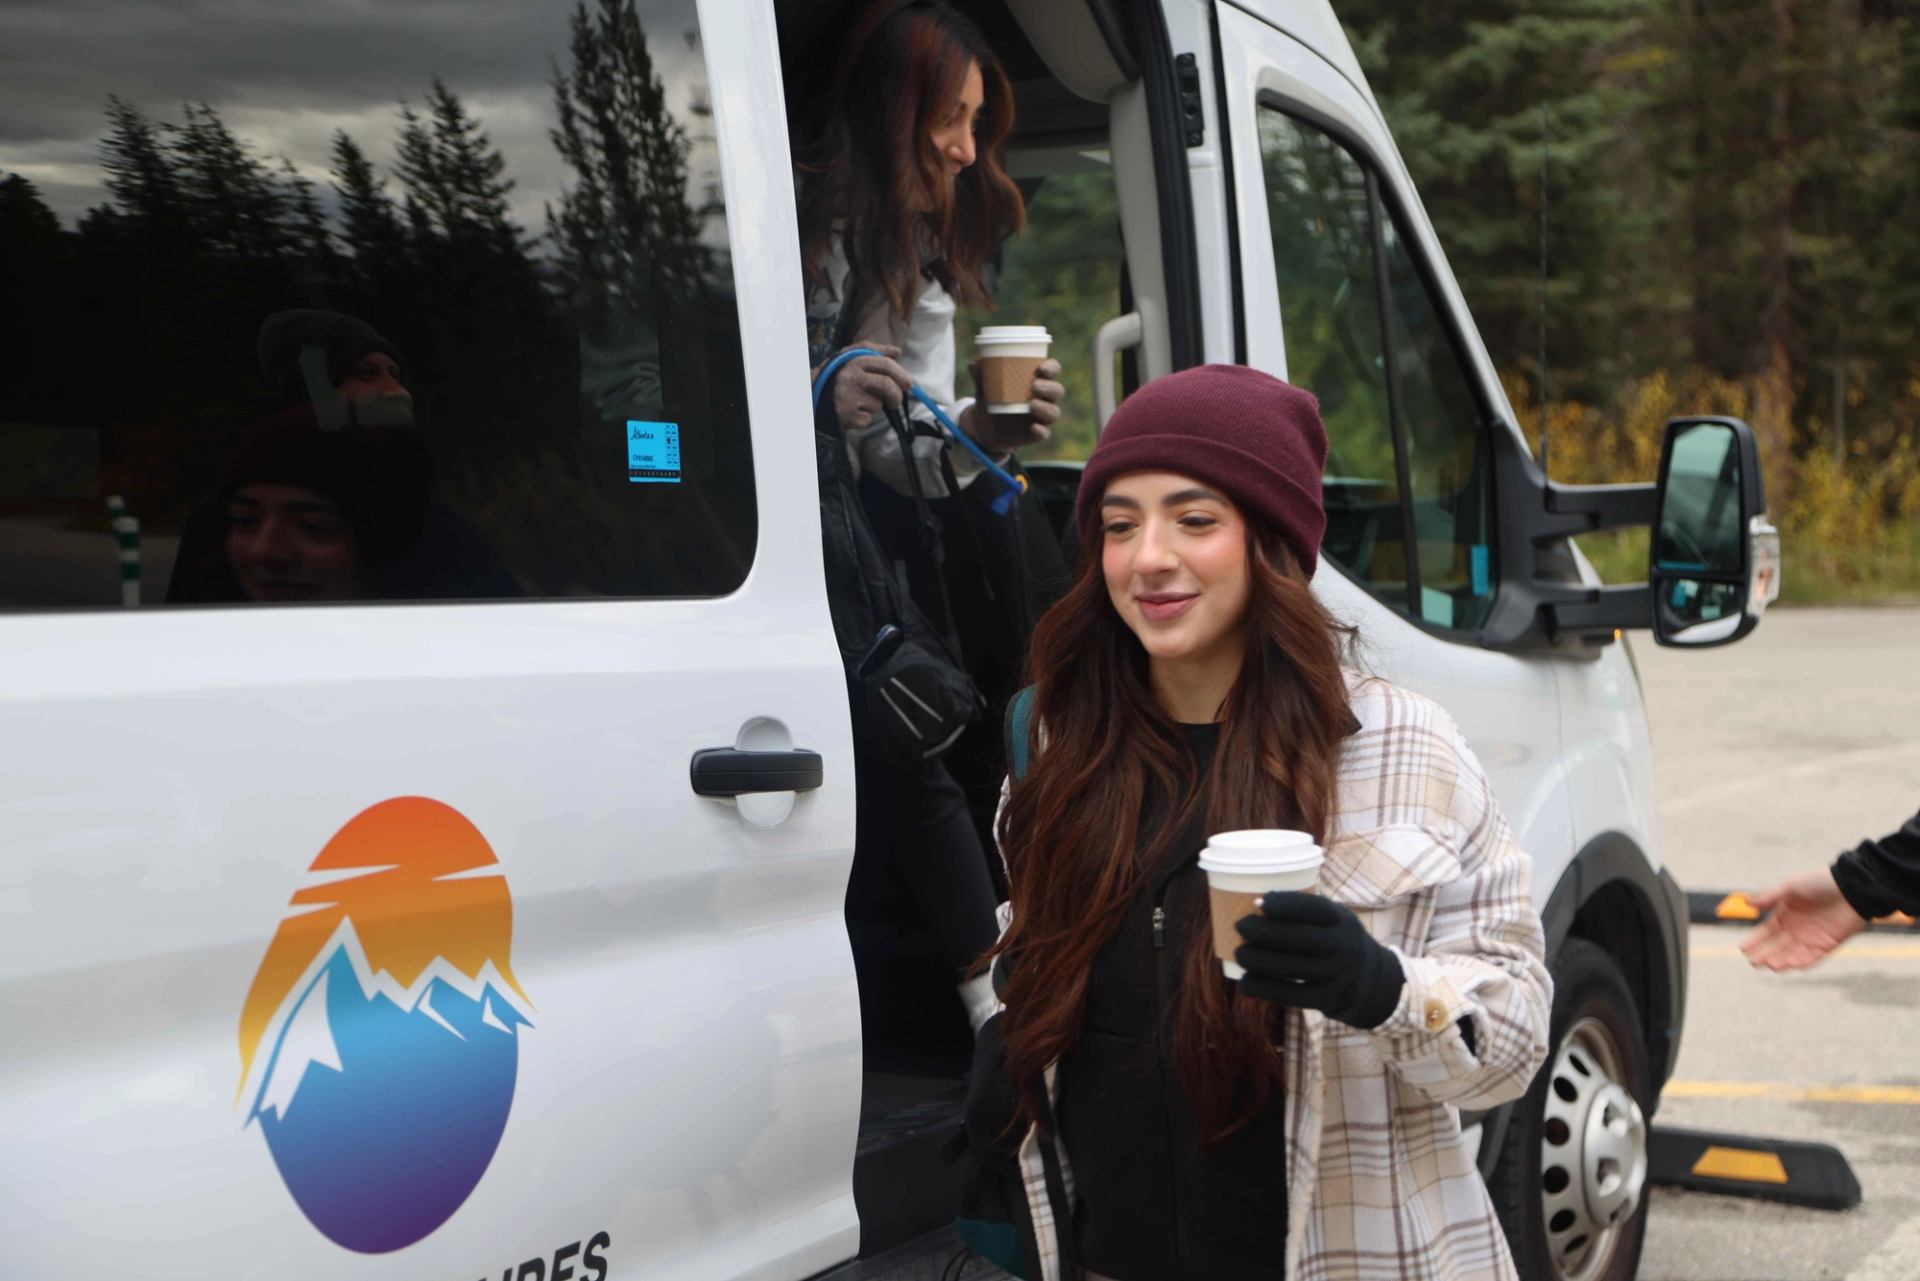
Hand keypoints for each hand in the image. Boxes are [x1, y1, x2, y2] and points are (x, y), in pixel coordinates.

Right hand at [822, 345, 912, 433]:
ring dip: (875, 406)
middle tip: (895, 402)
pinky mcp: (847, 415)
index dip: (901, 375)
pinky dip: (864, 418)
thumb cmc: (834, 374)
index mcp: (855, 361)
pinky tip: (851, 411)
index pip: (886, 365)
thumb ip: (874, 351)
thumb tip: (897, 352)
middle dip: (896, 396)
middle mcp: (852, 377)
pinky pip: (867, 419)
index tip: (908, 385)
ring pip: (878, 405)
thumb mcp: (849, 356)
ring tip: (858, 402)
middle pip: (887, 386)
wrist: (810, 394)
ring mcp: (849, 397)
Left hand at [961, 358, 1063, 452]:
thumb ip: (981, 375)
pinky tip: (1034, 427)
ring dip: (1046, 408)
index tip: (1041, 368)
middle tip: (1034, 385)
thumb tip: (974, 364)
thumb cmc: (992, 397)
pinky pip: (1044, 434)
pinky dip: (1041, 431)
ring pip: (1054, 412)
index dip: (1052, 368)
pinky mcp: (1035, 433)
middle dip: (1049, 387)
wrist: (983, 425)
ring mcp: (1040, 416)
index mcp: (1037, 380)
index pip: (1053, 370)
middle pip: (1057, 391)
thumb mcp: (985, 385)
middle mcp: (1043, 397)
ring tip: (1031, 405)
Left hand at [1235, 891, 1403, 1028]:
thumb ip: (1305, 913)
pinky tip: (1246, 982)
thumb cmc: (1336, 941)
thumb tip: (1253, 904)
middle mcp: (1345, 947)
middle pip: (1303, 938)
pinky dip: (1265, 988)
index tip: (1259, 902)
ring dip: (1261, 961)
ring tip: (1240, 953)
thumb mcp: (1333, 921)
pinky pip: (1293, 996)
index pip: (1316, 909)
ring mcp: (1338, 976)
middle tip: (1240, 926)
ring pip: (1295, 969)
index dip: (1287, 905)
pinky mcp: (1328, 999)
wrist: (1371, 982)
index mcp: (1343, 920)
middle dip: (1267, 932)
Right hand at [1741, 866, 1868, 970]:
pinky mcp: (1827, 945)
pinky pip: (1811, 957)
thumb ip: (1770, 897)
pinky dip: (1800, 962)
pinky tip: (1788, 964)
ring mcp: (1811, 938)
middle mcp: (1796, 928)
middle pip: (1776, 945)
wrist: (1853, 888)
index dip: (1755, 940)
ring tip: (1768, 964)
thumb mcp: (1791, 887)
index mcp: (1785, 913)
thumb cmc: (1821, 883)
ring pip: (1791, 954)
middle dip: (1763, 954)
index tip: (1742, 948)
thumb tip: (1747, 903)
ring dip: (1780, 960)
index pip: (1766, 931)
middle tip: (1752, 961)